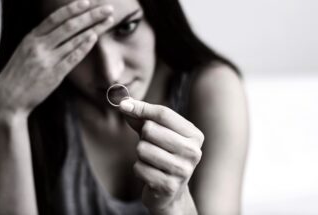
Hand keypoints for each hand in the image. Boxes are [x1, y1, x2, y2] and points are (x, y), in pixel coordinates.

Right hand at [0, 0, 113, 114]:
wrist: (9, 96)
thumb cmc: (19, 74)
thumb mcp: (26, 50)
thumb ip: (42, 40)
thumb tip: (60, 30)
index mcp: (32, 37)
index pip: (55, 18)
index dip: (72, 9)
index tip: (87, 3)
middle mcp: (40, 45)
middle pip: (69, 26)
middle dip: (90, 15)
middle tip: (106, 9)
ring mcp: (48, 59)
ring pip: (74, 39)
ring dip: (94, 29)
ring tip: (108, 21)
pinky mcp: (55, 74)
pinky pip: (73, 57)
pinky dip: (84, 46)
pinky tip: (94, 38)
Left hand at [119, 98, 203, 213]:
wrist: (169, 192)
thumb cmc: (163, 155)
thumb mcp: (157, 133)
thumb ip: (142, 116)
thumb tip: (123, 102)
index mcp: (194, 135)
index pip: (164, 114)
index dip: (141, 108)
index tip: (123, 105)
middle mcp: (193, 152)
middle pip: (150, 129)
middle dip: (143, 137)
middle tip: (152, 146)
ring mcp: (183, 170)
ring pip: (142, 149)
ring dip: (141, 155)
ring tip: (151, 161)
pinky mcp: (169, 186)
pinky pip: (139, 168)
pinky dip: (139, 169)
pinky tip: (150, 174)